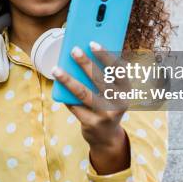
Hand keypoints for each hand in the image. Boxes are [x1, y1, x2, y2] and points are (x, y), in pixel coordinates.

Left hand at [52, 41, 132, 172]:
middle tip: (73, 50)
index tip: (92, 43)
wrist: (106, 137)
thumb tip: (82, 54)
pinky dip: (66, 96)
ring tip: (56, 69)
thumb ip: (102, 76)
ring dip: (68, 80)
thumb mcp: (112, 92)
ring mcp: (105, 114)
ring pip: (84, 93)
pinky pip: (75, 106)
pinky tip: (58, 86)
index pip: (118, 70)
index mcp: (126, 90)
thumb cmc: (106, 105)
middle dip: (85, 63)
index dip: (106, 56)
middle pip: (100, 79)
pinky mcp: (91, 124)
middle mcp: (119, 102)